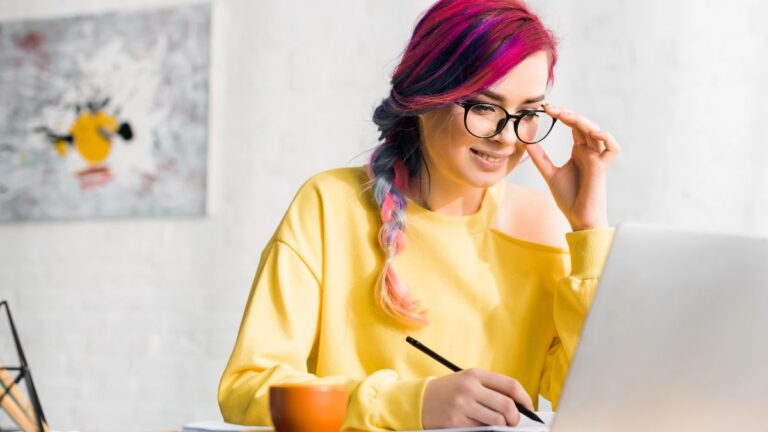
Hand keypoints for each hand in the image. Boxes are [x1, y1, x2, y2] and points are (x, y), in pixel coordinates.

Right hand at [421, 368, 534, 428]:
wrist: (420, 400)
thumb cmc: (449, 391)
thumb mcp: (468, 380)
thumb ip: (490, 387)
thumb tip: (517, 404)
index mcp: (475, 374)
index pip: (510, 385)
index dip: (525, 398)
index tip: (528, 407)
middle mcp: (470, 388)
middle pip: (507, 405)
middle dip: (516, 417)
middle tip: (514, 421)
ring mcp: (463, 405)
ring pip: (497, 420)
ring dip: (503, 426)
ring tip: (500, 425)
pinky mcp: (457, 422)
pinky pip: (482, 429)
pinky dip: (486, 429)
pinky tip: (481, 425)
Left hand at [525, 104, 619, 230]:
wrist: (578, 218)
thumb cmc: (569, 198)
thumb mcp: (549, 173)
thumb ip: (540, 157)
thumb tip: (525, 141)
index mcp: (579, 151)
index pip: (573, 126)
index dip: (562, 115)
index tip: (546, 108)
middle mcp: (590, 152)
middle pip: (583, 125)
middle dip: (567, 114)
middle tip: (550, 108)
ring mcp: (597, 158)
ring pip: (595, 132)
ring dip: (580, 121)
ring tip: (563, 115)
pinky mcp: (602, 168)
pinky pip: (613, 148)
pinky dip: (607, 138)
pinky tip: (592, 133)